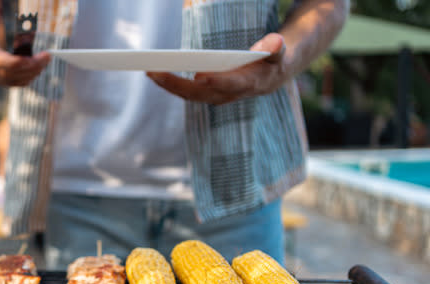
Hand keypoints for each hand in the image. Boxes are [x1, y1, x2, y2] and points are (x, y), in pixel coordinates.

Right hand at [0, 1, 49, 86]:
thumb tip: (21, 11)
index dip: (9, 63)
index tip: (29, 60)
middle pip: (1, 72)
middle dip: (26, 68)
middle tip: (45, 58)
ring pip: (4, 80)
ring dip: (27, 74)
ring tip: (43, 62)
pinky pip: (5, 81)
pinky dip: (21, 78)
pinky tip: (35, 70)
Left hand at [146, 33, 287, 104]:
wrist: (271, 77)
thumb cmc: (273, 60)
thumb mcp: (279, 53)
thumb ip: (276, 48)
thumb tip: (275, 41)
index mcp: (248, 83)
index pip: (230, 85)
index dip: (216, 82)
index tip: (199, 76)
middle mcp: (229, 94)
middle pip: (199, 93)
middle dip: (176, 84)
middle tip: (155, 72)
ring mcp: (216, 97)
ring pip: (189, 95)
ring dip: (168, 85)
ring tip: (149, 72)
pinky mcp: (207, 94)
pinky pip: (185, 92)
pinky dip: (170, 85)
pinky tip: (155, 74)